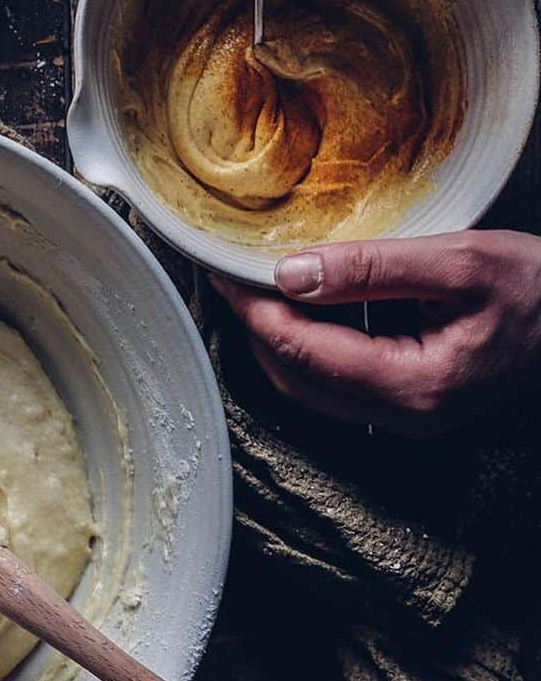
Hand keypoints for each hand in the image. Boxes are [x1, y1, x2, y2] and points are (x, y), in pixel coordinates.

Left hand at [209, 232, 540, 434]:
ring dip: (280, 336)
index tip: (223, 270)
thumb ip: (370, 268)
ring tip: (262, 284)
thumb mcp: (457, 263)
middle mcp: (404, 416)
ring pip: (311, 385)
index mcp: (413, 385)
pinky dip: (312, 345)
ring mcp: (409, 417)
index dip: (253, 308)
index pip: (299, 351)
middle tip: (234, 274)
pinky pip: (340, 382)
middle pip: (294, 377)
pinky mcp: (414, 403)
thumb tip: (288, 273)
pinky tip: (311, 304)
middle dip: (257, 325)